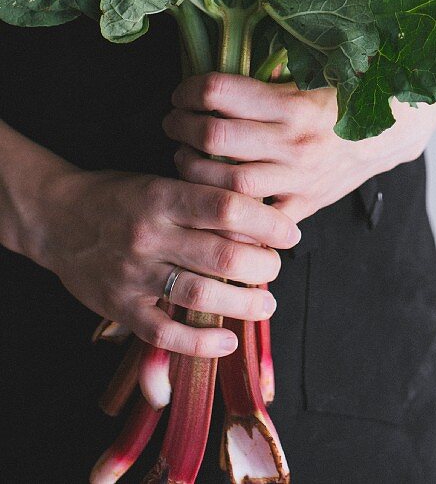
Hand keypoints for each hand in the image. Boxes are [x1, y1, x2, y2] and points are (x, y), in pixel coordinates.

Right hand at [33, 165, 300, 356]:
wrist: (56, 217)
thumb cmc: (119, 196)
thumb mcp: (159, 179)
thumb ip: (202, 196)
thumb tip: (259, 215)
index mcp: (163, 195)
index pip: (226, 207)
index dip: (267, 222)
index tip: (290, 232)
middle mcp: (151, 234)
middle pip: (223, 254)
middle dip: (263, 265)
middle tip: (276, 266)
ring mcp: (134, 274)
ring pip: (201, 296)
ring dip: (243, 303)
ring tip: (265, 303)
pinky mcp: (121, 307)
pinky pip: (165, 333)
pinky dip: (200, 343)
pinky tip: (227, 342)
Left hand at [163, 73, 424, 222]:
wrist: (397, 127)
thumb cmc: (352, 90)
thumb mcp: (316, 70)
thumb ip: (271, 71)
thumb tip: (223, 58)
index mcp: (295, 104)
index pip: (220, 93)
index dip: (190, 90)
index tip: (183, 91)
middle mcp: (295, 145)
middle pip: (214, 139)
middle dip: (182, 128)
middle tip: (173, 121)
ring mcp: (299, 180)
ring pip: (227, 184)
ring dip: (194, 171)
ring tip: (185, 156)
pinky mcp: (305, 205)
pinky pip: (258, 220)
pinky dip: (230, 214)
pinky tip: (212, 198)